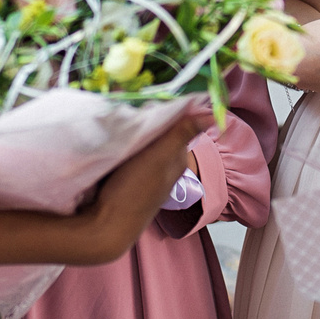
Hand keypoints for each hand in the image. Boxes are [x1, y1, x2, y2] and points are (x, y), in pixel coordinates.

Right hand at [69, 100, 212, 262]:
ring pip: (142, 140)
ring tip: (118, 113)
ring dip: (132, 127)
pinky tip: (111, 136)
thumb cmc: (134, 191)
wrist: (105, 226)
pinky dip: (122, 141)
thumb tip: (214, 115)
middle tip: (126, 100)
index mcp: (176, 157)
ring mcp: (145, 172)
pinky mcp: (127, 178)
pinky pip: (128, 151)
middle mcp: (164, 164)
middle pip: (158, 131)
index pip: (175, 122)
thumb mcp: (159, 157)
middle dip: (146, 115)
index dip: (163, 105)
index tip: (146, 91)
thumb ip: (182, 133)